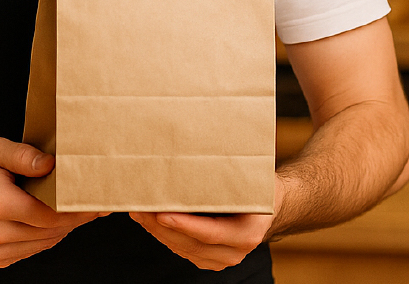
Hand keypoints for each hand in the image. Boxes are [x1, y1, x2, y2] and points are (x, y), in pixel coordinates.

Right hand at [0, 137, 103, 267]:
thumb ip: (22, 155)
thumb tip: (52, 164)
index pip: (48, 214)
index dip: (75, 208)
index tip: (95, 199)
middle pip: (51, 230)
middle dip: (76, 217)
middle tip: (96, 203)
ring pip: (46, 242)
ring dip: (64, 227)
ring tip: (77, 208)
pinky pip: (34, 248)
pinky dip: (47, 234)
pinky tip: (51, 218)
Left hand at [129, 179, 284, 271]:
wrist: (269, 206)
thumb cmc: (255, 186)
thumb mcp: (248, 180)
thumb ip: (226, 176)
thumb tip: (198, 149)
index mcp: (247, 232)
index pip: (210, 232)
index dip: (184, 225)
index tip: (162, 214)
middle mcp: (235, 250)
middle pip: (191, 243)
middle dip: (161, 226)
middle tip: (140, 206)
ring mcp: (222, 258)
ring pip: (182, 248)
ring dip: (157, 230)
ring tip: (138, 210)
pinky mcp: (209, 259)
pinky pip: (182, 250)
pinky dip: (164, 235)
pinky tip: (149, 220)